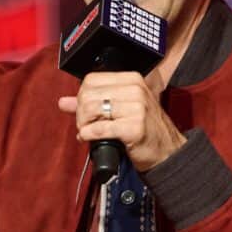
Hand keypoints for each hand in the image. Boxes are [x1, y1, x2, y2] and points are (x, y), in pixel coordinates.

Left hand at [58, 68, 185, 171]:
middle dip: (80, 113)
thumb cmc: (144, 130)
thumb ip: (93, 103)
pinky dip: (89, 135)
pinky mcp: (134, 128)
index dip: (81, 96)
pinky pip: (100, 128)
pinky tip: (89, 138)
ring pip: (91, 109)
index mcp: (132, 80)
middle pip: (88, 94)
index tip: (85, 111)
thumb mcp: (121, 110)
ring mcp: (137, 108)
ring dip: (83, 124)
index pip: (92, 80)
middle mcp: (135, 90)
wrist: (167, 152)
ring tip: (87, 132)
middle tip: (84, 125)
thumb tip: (64, 102)